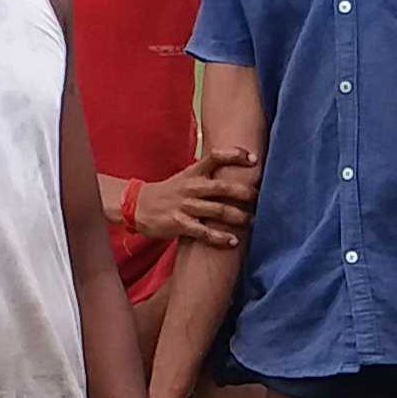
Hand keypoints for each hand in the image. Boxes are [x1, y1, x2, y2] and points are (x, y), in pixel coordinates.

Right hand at [134, 147, 256, 246]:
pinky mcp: (179, 224)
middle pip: (222, 187)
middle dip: (244, 192)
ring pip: (217, 211)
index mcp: (193, 172)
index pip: (215, 157)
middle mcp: (191, 187)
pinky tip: (233, 242)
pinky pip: (204, 232)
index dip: (235, 155)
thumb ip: (208, 175)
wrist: (137, 206)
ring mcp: (185, 206)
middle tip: (259, 197)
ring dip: (238, 217)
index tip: (253, 160)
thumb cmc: (168, 192)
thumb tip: (236, 173)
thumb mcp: (185, 177)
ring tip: (252, 221)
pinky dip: (220, 238)